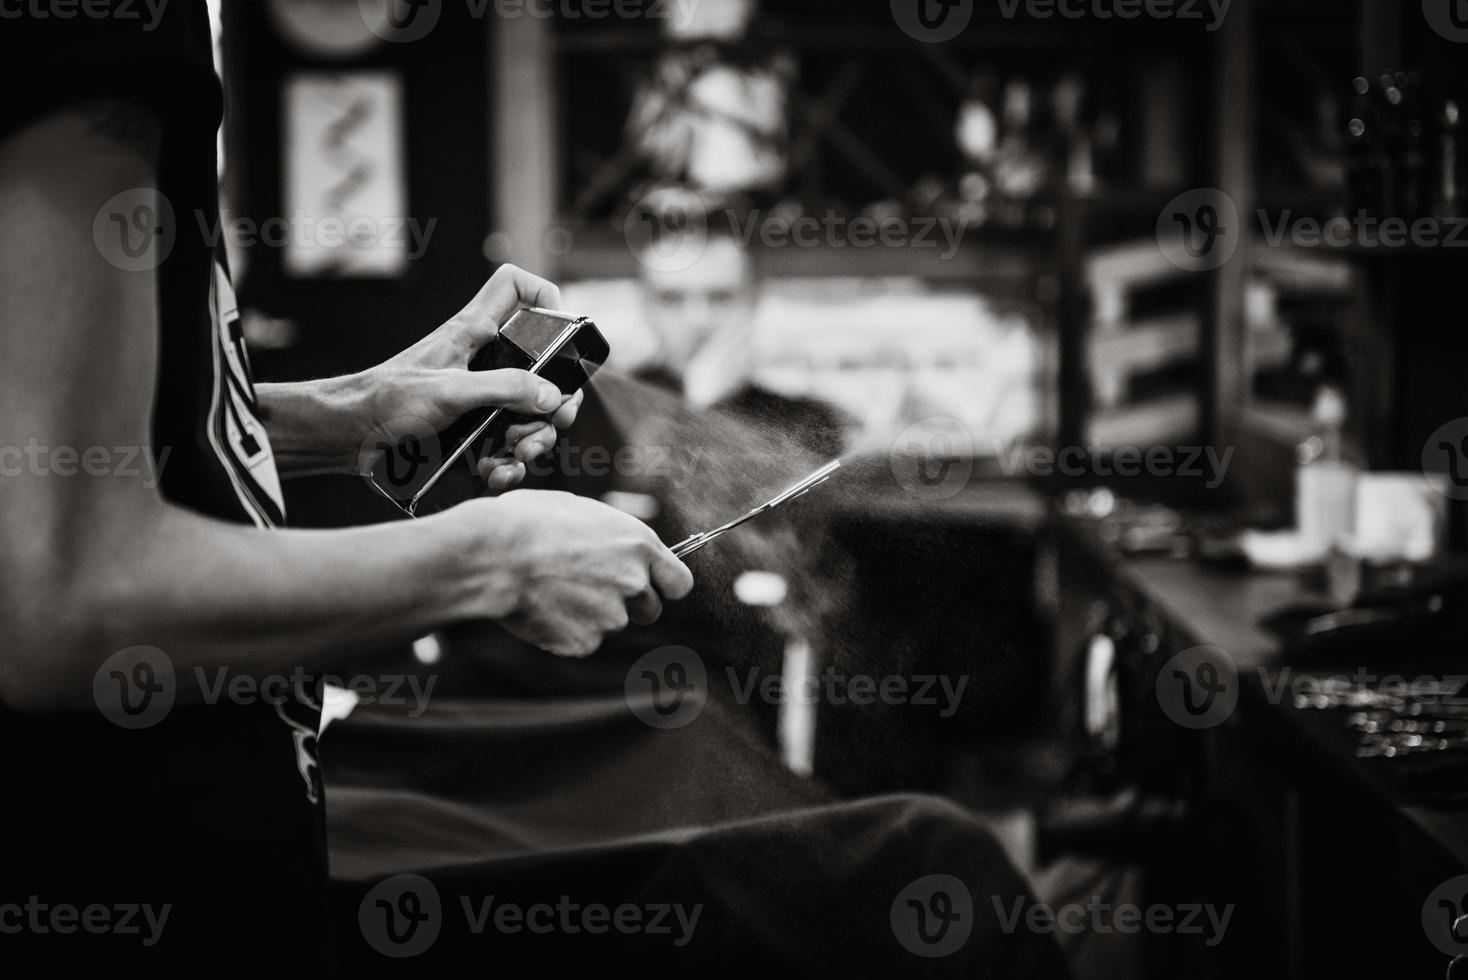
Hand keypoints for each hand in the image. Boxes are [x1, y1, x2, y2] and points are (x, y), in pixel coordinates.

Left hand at [357, 265, 583, 491]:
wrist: (349, 439)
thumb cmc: (385, 401)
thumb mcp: (451, 391)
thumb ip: (506, 389)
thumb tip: (551, 396)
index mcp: (474, 333)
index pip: (514, 287)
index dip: (542, 295)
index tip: (559, 328)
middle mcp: (483, 362)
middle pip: (540, 367)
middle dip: (554, 399)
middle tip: (554, 420)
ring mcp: (480, 398)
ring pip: (530, 414)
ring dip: (534, 440)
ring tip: (519, 455)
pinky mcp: (473, 432)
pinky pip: (508, 447)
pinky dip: (509, 464)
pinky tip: (498, 473)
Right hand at [461, 490, 694, 656]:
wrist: (493, 555)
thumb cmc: (528, 522)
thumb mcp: (581, 511)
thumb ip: (612, 536)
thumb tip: (616, 544)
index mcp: (639, 545)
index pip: (680, 583)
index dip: (664, 586)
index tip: (651, 586)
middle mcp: (633, 583)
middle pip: (649, 610)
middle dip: (626, 604)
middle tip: (587, 589)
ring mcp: (611, 617)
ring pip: (611, 626)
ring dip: (591, 616)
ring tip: (553, 592)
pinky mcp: (583, 643)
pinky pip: (581, 642)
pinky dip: (564, 633)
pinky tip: (540, 609)